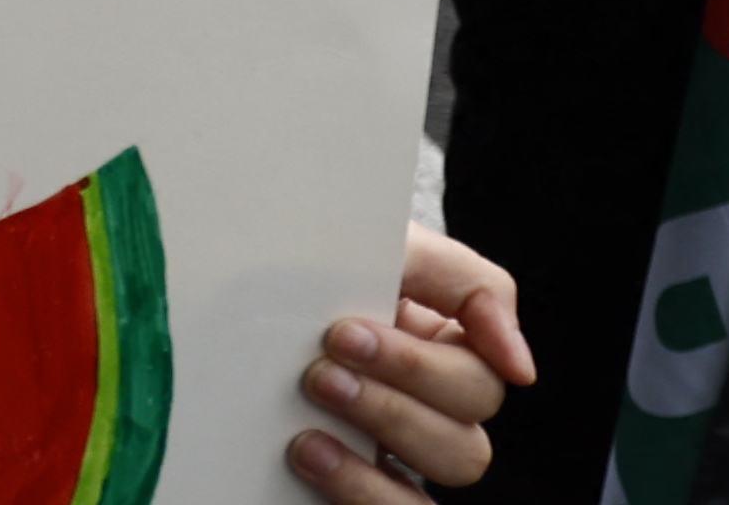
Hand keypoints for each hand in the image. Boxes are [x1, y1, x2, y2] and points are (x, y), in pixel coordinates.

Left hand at [291, 228, 529, 492]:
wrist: (207, 314)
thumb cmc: (298, 271)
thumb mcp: (375, 248)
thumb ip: (461, 282)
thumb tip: (521, 368)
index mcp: (441, 346)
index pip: (484, 368)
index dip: (426, 359)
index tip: (349, 331)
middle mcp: (430, 411)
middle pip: (472, 422)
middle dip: (399, 384)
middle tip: (322, 359)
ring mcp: (399, 462)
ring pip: (454, 467)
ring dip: (387, 432)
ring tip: (311, 406)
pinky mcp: (361, 493)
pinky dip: (364, 489)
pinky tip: (308, 454)